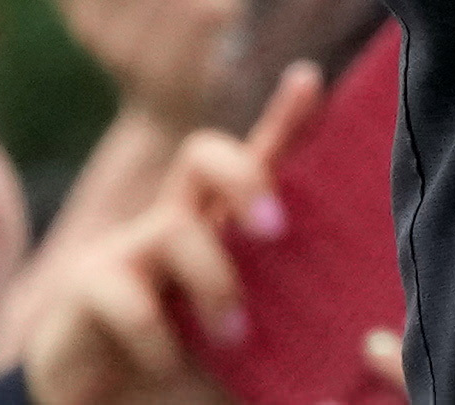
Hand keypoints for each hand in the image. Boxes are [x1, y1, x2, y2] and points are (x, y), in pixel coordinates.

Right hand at [19, 63, 340, 404]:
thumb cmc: (185, 380)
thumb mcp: (249, 360)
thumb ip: (294, 347)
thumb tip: (367, 363)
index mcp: (221, 233)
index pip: (254, 162)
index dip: (281, 119)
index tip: (309, 80)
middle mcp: (175, 228)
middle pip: (202, 156)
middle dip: (242, 175)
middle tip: (276, 227)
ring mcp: (128, 252)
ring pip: (174, 226)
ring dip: (212, 278)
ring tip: (233, 334)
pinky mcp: (87, 288)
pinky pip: (123, 292)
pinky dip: (154, 334)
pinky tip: (167, 362)